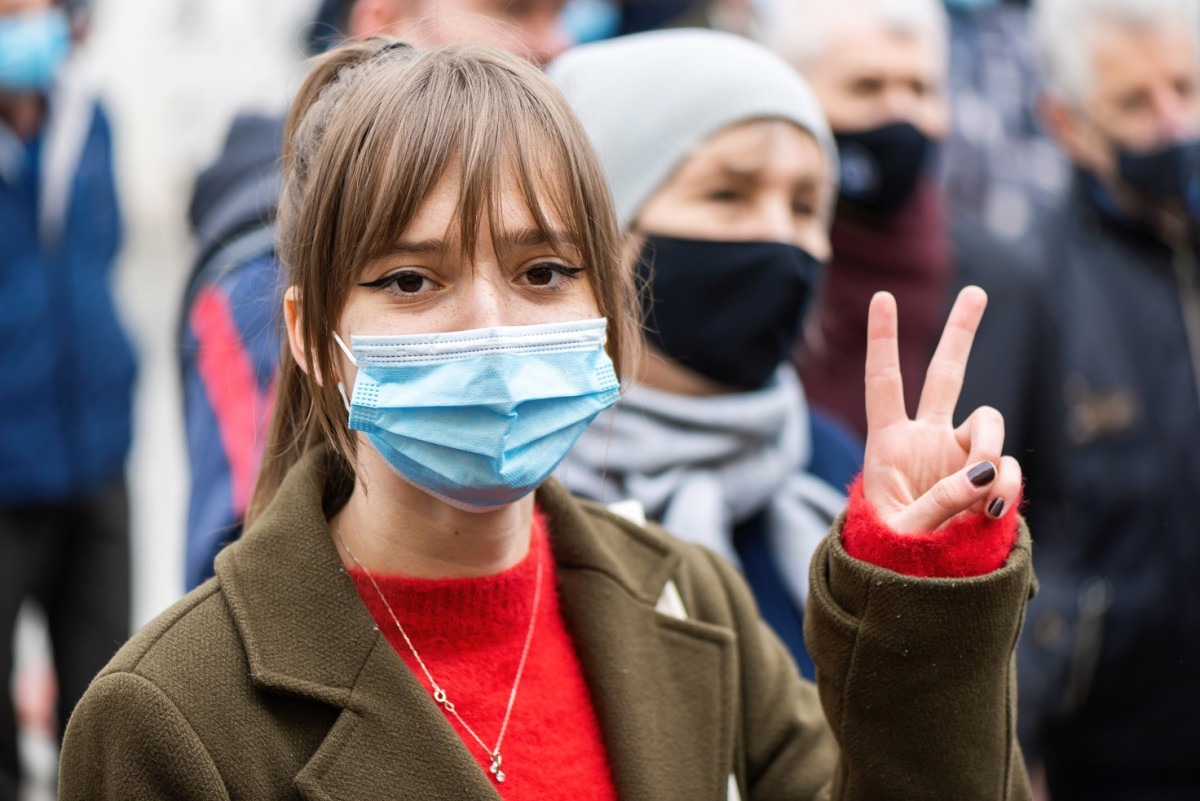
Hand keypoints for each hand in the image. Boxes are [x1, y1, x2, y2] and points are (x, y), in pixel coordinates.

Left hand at [862, 286, 1020, 532]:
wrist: (918, 583)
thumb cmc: (891, 554)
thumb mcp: (904, 529)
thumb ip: (941, 501)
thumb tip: (983, 473)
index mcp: (888, 443)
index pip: (883, 382)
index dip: (883, 340)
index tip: (883, 297)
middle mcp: (926, 439)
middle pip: (944, 375)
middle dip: (961, 333)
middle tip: (977, 291)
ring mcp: (959, 456)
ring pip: (988, 423)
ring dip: (989, 449)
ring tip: (980, 494)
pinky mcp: (986, 477)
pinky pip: (1005, 467)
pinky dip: (1005, 483)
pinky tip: (991, 508)